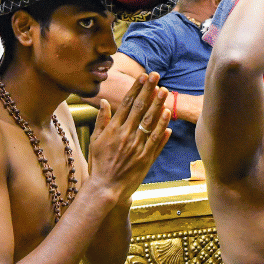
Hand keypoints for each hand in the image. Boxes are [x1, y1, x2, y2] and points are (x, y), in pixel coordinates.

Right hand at [87, 73, 170, 200]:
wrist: (105, 187)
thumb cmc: (99, 164)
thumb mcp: (95, 140)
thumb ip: (101, 120)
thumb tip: (105, 102)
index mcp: (113, 129)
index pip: (127, 104)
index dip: (136, 89)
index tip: (142, 76)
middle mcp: (126, 135)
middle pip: (139, 108)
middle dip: (148, 90)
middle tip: (156, 75)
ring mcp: (137, 146)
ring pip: (150, 121)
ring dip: (158, 104)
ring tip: (165, 90)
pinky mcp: (146, 157)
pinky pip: (156, 140)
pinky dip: (162, 127)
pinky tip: (168, 115)